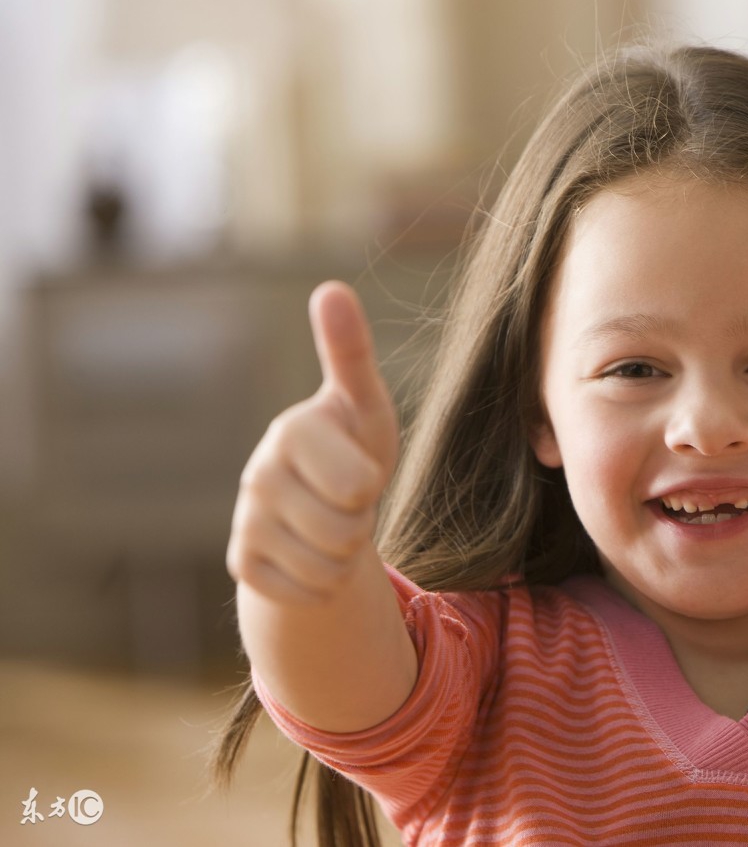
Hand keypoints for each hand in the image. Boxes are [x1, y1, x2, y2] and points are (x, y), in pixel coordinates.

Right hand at [227, 282, 398, 602]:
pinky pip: (310, 593)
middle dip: (362, 520)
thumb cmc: (352, 443)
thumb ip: (351, 352)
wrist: (322, 505)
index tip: (355, 462)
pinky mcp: (243, 564)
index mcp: (291, 430)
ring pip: (330, 568)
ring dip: (347, 554)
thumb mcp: (365, 404)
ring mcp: (245, 521)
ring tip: (334, 521)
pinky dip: (325, 583)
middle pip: (346, 531)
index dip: (370, 482)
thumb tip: (330, 288)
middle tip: (348, 498)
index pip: (357, 486)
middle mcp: (256, 474)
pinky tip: (311, 552)